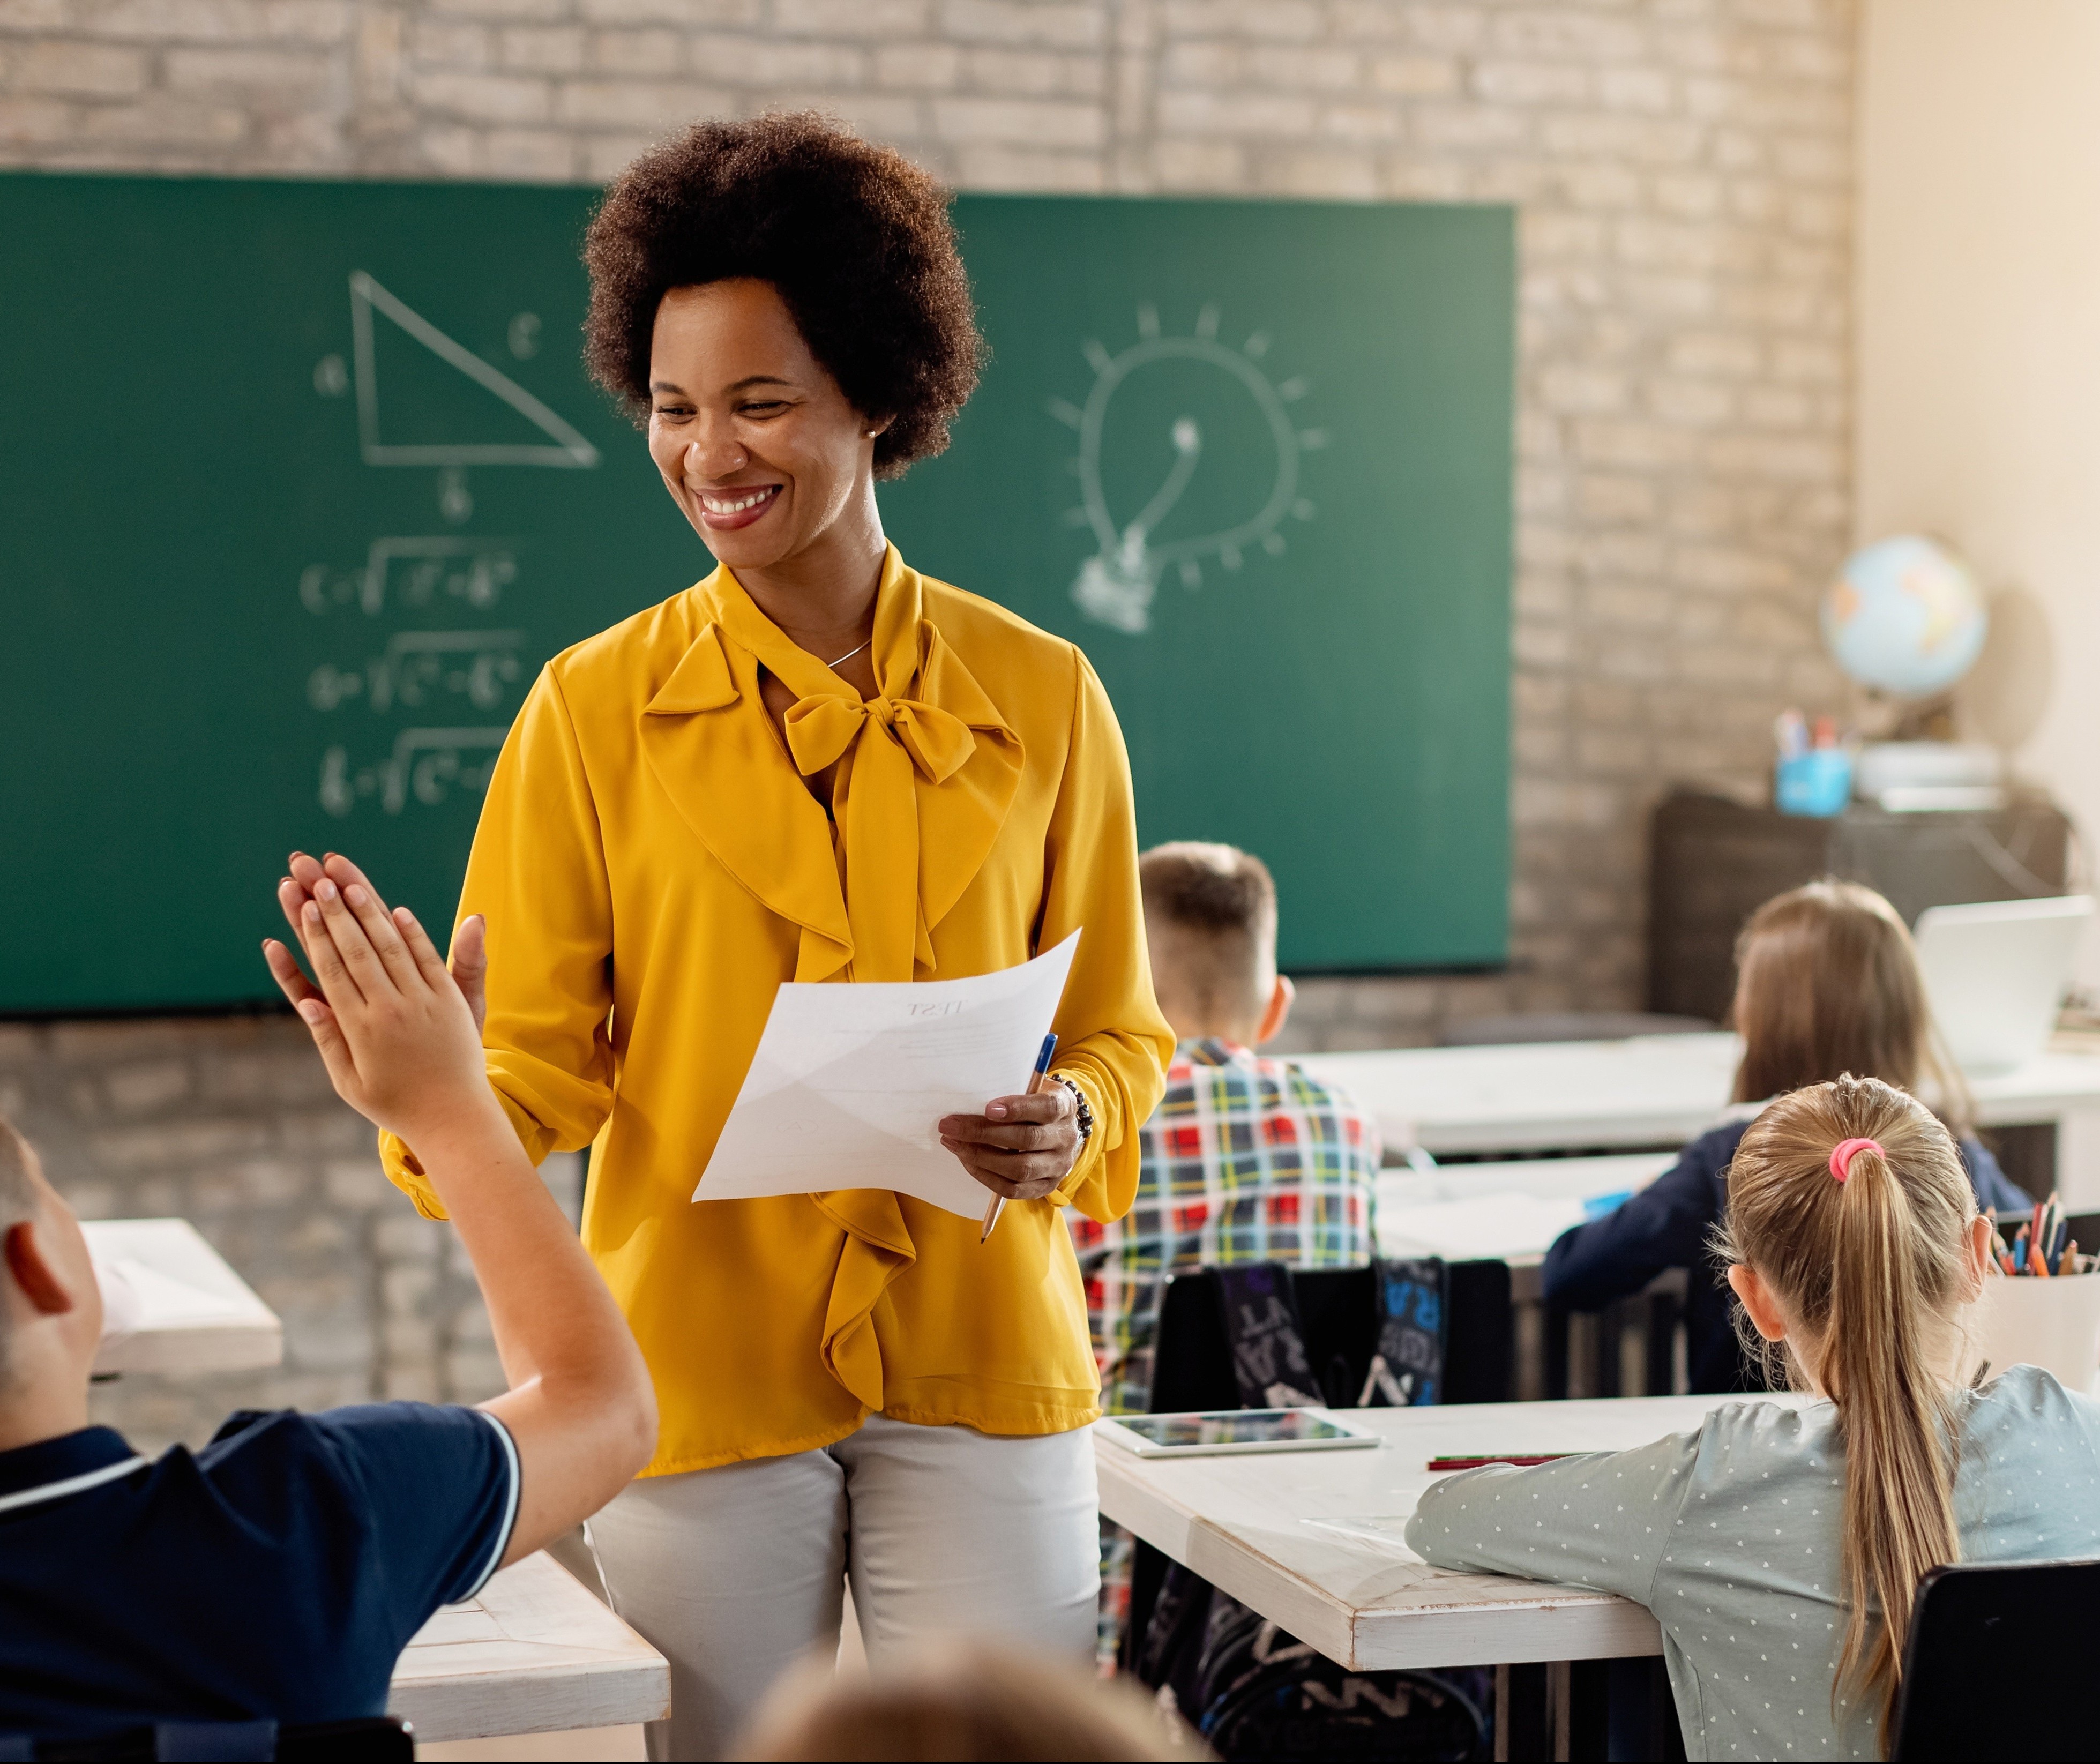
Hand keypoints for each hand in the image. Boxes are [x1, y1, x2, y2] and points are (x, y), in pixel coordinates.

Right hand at [262, 860, 493, 1144]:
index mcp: (360, 1028)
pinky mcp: (450, 1001)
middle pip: (357, 949)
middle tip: (316, 875)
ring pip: (391, 947)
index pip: (332, 969)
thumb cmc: (394, 1103)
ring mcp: (423, 1002)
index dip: (318, 933)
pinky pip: (430, 960)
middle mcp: (391, 1009)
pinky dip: (413, 934)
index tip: (306, 902)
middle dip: (335, 910)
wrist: (454, 1118)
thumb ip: (329, 1038)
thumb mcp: (350, 1081)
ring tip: (348, 882)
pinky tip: (396, 911)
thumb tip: (309, 1000)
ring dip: (368, 912)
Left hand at [938, 1083, 1081, 1201]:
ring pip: (1019, 1169)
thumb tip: (969, 1095)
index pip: (1046, 1108)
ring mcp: (1058, 1165)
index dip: (1018, 1108)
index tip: (988, 1108)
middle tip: (950, 1126)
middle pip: (1027, 1140)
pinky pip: (1013, 1189)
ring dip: (981, 1157)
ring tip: (953, 1144)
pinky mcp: (1046, 1186)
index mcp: (1065, 1106)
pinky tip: (967, 1161)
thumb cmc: (1035, 1102)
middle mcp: (1065, 1138)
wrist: (1060, 1128)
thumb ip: (1011, 1088)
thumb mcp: (1033, 1086)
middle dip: (983, 1133)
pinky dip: (986, 1176)